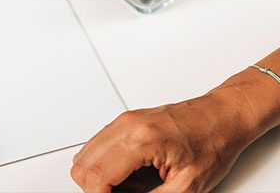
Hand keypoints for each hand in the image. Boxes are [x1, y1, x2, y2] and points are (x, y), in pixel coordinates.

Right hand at [71, 88, 258, 192]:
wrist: (220, 117)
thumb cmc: (211, 145)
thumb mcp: (187, 187)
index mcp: (140, 141)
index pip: (96, 175)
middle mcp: (126, 125)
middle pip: (82, 164)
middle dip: (96, 188)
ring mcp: (123, 120)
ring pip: (86, 153)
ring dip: (101, 176)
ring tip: (131, 187)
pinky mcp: (125, 120)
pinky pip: (99, 144)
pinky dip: (106, 164)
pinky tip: (131, 174)